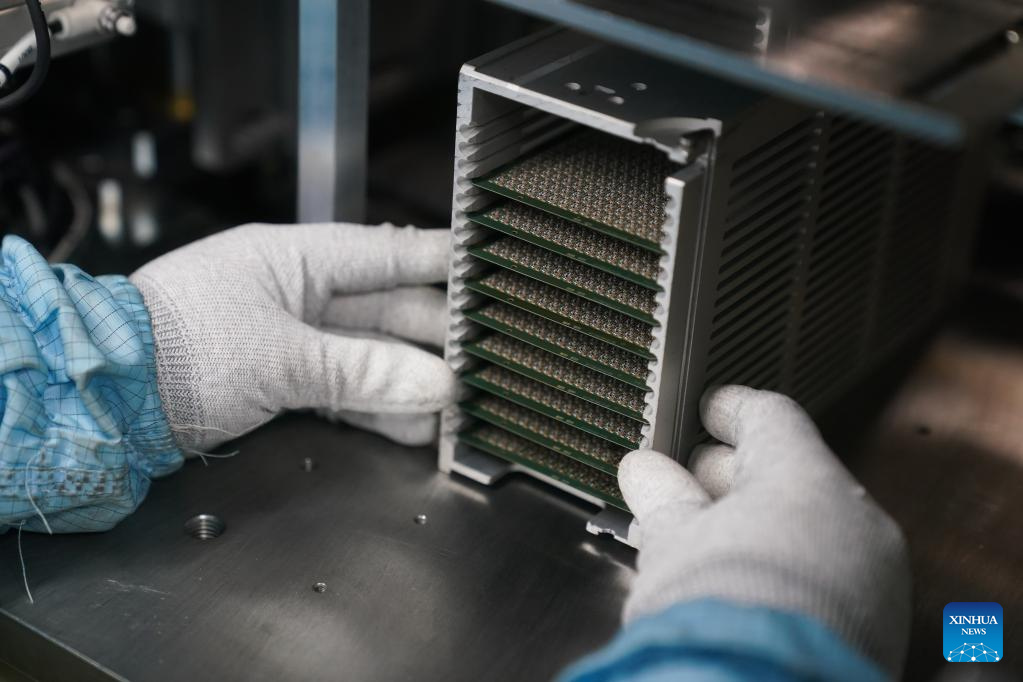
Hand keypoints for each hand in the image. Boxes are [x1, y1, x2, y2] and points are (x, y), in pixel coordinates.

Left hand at [129, 223, 454, 450]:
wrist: (105, 396)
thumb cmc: (173, 349)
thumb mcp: (282, 359)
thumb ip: (365, 372)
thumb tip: (434, 383)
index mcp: (295, 256)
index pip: (386, 251)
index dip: (439, 259)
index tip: (483, 266)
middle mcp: (296, 291)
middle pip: (385, 308)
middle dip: (433, 335)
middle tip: (478, 356)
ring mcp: (289, 336)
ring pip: (368, 353)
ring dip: (409, 379)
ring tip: (455, 402)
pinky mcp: (279, 377)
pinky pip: (342, 387)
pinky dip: (375, 406)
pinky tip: (411, 425)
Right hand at [618, 385, 910, 676]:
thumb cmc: (718, 616)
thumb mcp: (671, 546)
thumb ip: (662, 499)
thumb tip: (646, 473)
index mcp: (805, 478)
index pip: (771, 417)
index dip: (731, 409)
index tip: (711, 410)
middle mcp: (856, 520)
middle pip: (796, 474)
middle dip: (740, 477)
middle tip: (695, 483)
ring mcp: (877, 578)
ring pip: (818, 529)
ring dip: (766, 526)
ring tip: (711, 543)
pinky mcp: (880, 628)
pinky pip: (833, 577)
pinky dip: (792, 570)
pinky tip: (748, 587)